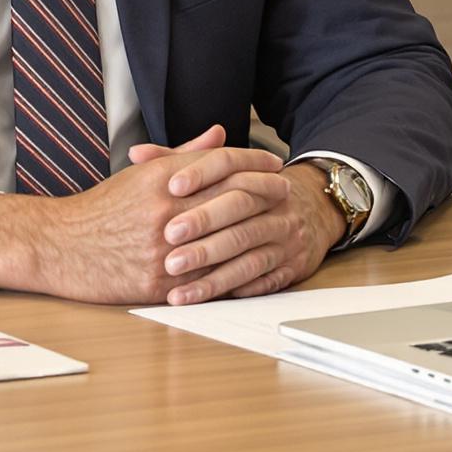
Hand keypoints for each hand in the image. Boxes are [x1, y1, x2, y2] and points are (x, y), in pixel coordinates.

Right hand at [0, 125, 286, 301]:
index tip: (275, 163)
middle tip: (289, 191)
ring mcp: (164, 249)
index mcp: (161, 179)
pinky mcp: (159, 283)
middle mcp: (166, 210)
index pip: (221, 163)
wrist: (60, 247)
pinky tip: (252, 266)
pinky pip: (206, 278)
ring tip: (279, 228)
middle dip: (265, 193)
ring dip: (256, 234)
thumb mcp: (141, 173)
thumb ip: (185, 155)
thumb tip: (221, 134)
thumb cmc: (102, 209)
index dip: (254, 160)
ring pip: (225, 240)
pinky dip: (232, 271)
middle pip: (232, 197)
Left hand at [126, 146, 345, 305]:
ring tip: (174, 279)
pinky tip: (201, 296)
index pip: (230, 163)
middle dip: (204, 221)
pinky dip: (230, 289)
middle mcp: (276, 202)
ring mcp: (286, 235)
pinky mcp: (290, 266)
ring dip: (210, 266)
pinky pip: (260, 281)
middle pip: (240, 206)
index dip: (201, 172)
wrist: (314, 213)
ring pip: (248, 250)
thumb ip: (178, 164)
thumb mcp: (224, 175)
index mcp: (257, 172)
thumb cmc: (250, 196)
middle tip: (167, 236)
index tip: (171, 186)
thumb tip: (137, 155)